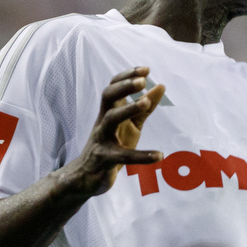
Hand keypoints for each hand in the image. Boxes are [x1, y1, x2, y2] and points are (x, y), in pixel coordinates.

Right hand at [63, 68, 164, 195]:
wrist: (86, 177)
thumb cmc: (111, 145)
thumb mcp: (130, 125)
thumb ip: (145, 108)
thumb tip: (161, 86)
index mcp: (109, 112)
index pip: (113, 87)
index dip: (127, 76)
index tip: (146, 69)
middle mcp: (103, 122)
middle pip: (108, 96)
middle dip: (124, 86)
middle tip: (143, 81)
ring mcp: (102, 140)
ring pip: (111, 119)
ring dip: (128, 109)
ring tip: (146, 103)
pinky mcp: (105, 160)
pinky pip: (123, 156)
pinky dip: (142, 156)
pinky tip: (159, 155)